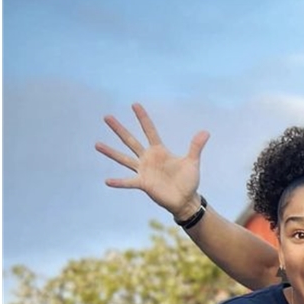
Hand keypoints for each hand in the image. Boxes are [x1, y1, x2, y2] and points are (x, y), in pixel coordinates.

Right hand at [96, 102, 208, 220]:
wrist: (185, 200)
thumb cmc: (189, 181)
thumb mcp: (192, 162)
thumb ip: (196, 147)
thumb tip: (206, 132)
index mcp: (159, 150)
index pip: (149, 130)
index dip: (143, 118)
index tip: (134, 104)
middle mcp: (148, 158)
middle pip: (131, 140)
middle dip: (119, 129)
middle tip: (107, 117)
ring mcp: (143, 170)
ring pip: (124, 158)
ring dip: (111, 152)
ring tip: (97, 144)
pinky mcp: (142, 183)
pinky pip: (128, 182)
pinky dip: (118, 182)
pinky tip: (107, 181)